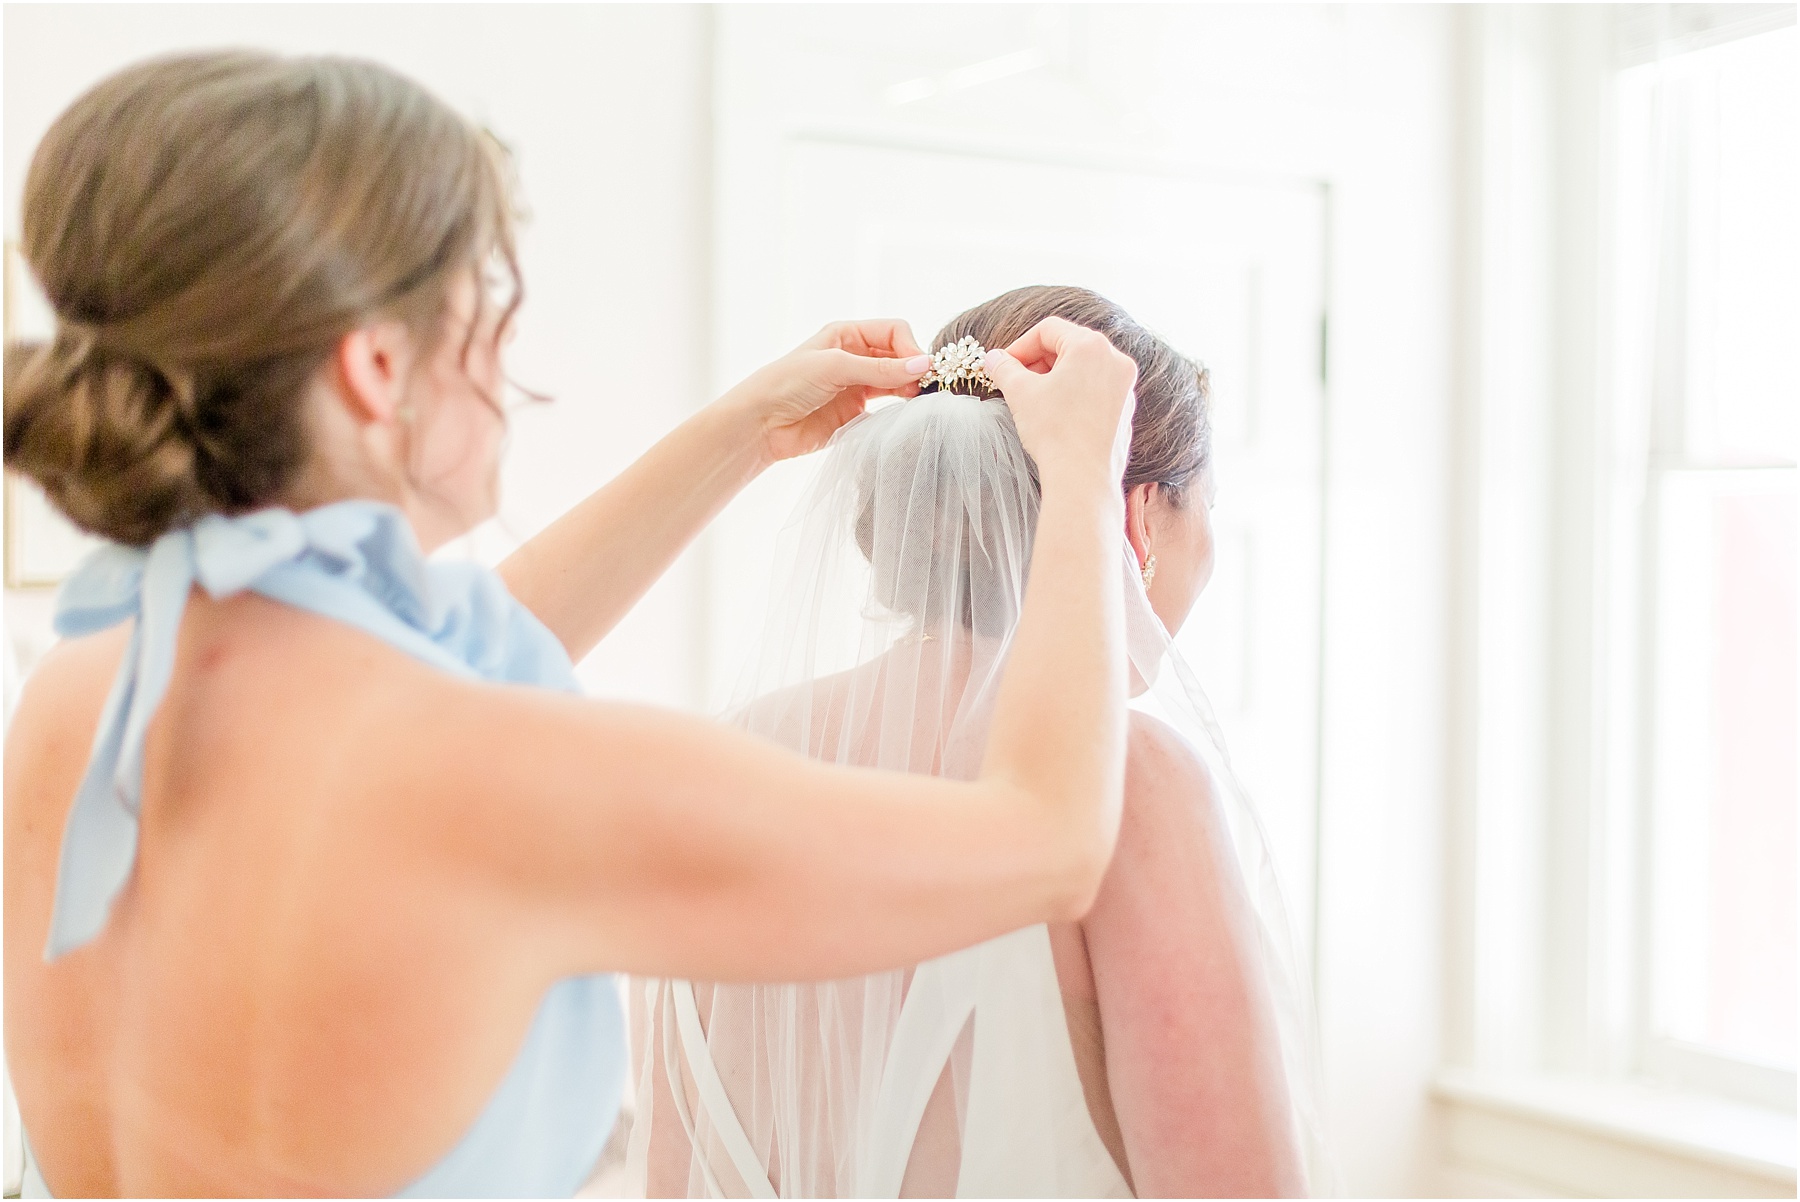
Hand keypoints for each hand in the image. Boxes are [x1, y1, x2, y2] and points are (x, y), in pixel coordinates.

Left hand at [722, 320, 931, 463]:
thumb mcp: (835, 367)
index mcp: (847, 335)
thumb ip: (880, 368)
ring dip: (909, 389)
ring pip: (896, 382)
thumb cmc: (788, 384)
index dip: (911, 347)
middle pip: (899, 356)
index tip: (922, 369)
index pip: (894, 331)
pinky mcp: (855, 413)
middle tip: (924, 387)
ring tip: (917, 401)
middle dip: (913, 368)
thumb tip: (924, 365)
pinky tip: (904, 415)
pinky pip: (887, 408)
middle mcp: (855, 357)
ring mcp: (856, 385)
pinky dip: (899, 410)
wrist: (761, 424)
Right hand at [981, 317, 1137, 485]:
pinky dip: (1074, 393)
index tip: (1003, 366)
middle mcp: (1115, 360)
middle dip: (1037, 361)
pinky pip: (1096, 389)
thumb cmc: (1054, 432)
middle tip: (1014, 381)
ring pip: (1083, 368)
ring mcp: (1124, 386)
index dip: (1019, 345)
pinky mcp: (1125, 409)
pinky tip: (1055, 415)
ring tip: (1032, 399)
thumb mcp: (1020, 393)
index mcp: (1091, 346)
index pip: (1048, 330)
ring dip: (1054, 377)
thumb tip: (993, 359)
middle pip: (1068, 346)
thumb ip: (1004, 368)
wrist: (1082, 478)